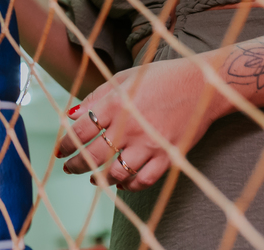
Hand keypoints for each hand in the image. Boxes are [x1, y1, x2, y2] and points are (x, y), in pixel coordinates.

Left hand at [55, 57, 226, 191]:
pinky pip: (145, 180)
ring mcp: (150, 144)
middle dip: (77, 165)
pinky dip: (130, 186)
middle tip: (69, 168)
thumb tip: (72, 115)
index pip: (81, 131)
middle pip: (94, 155)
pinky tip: (122, 183)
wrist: (203, 84)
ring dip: (101, 179)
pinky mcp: (169, 156)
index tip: (60, 151)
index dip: (66, 144)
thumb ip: (97, 97)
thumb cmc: (161, 77)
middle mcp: (130, 126)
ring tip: (95, 179)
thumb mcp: (125, 78)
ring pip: (117, 172)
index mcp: (116, 104)